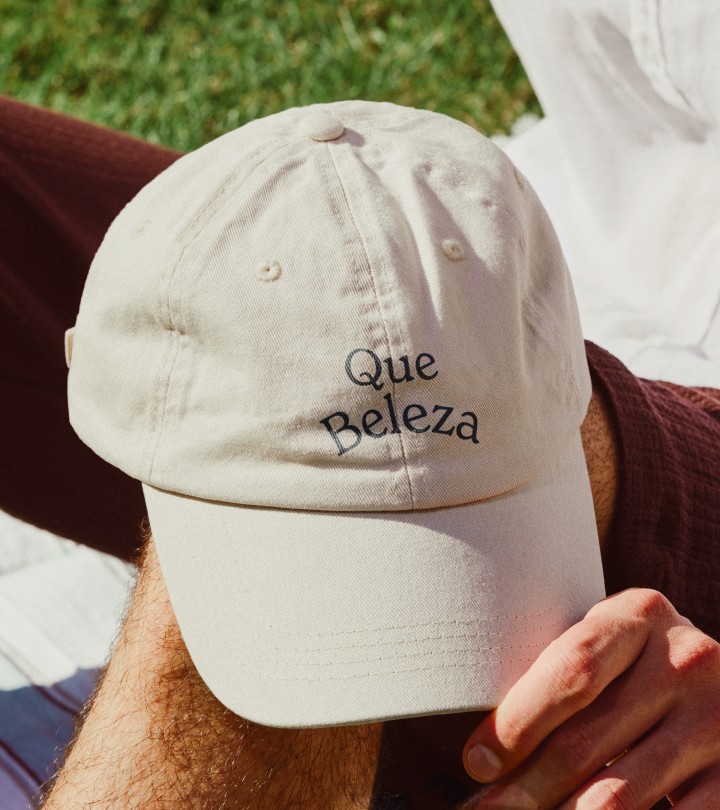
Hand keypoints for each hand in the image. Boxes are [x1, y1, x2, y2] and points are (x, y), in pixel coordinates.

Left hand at [461, 588, 719, 808]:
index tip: (477, 762)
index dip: (519, 721)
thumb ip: (568, 674)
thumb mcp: (615, 646)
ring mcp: (716, 716)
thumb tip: (488, 747)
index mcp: (641, 614)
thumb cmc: (642, 666)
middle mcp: (685, 658)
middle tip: (489, 808)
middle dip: (526, 785)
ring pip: (616, 795)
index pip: (571, 671)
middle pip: (584, 740)